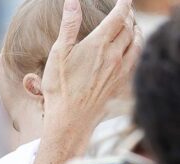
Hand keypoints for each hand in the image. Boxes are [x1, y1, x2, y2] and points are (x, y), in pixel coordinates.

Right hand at [42, 0, 142, 142]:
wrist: (71, 119)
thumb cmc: (60, 87)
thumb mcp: (58, 53)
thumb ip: (68, 25)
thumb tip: (72, 2)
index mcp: (99, 43)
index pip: (118, 16)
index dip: (123, 4)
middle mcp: (115, 54)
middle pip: (129, 28)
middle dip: (128, 16)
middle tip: (125, 11)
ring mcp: (121, 69)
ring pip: (137, 43)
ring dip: (136, 31)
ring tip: (132, 26)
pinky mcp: (123, 82)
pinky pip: (137, 60)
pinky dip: (137, 49)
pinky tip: (132, 50)